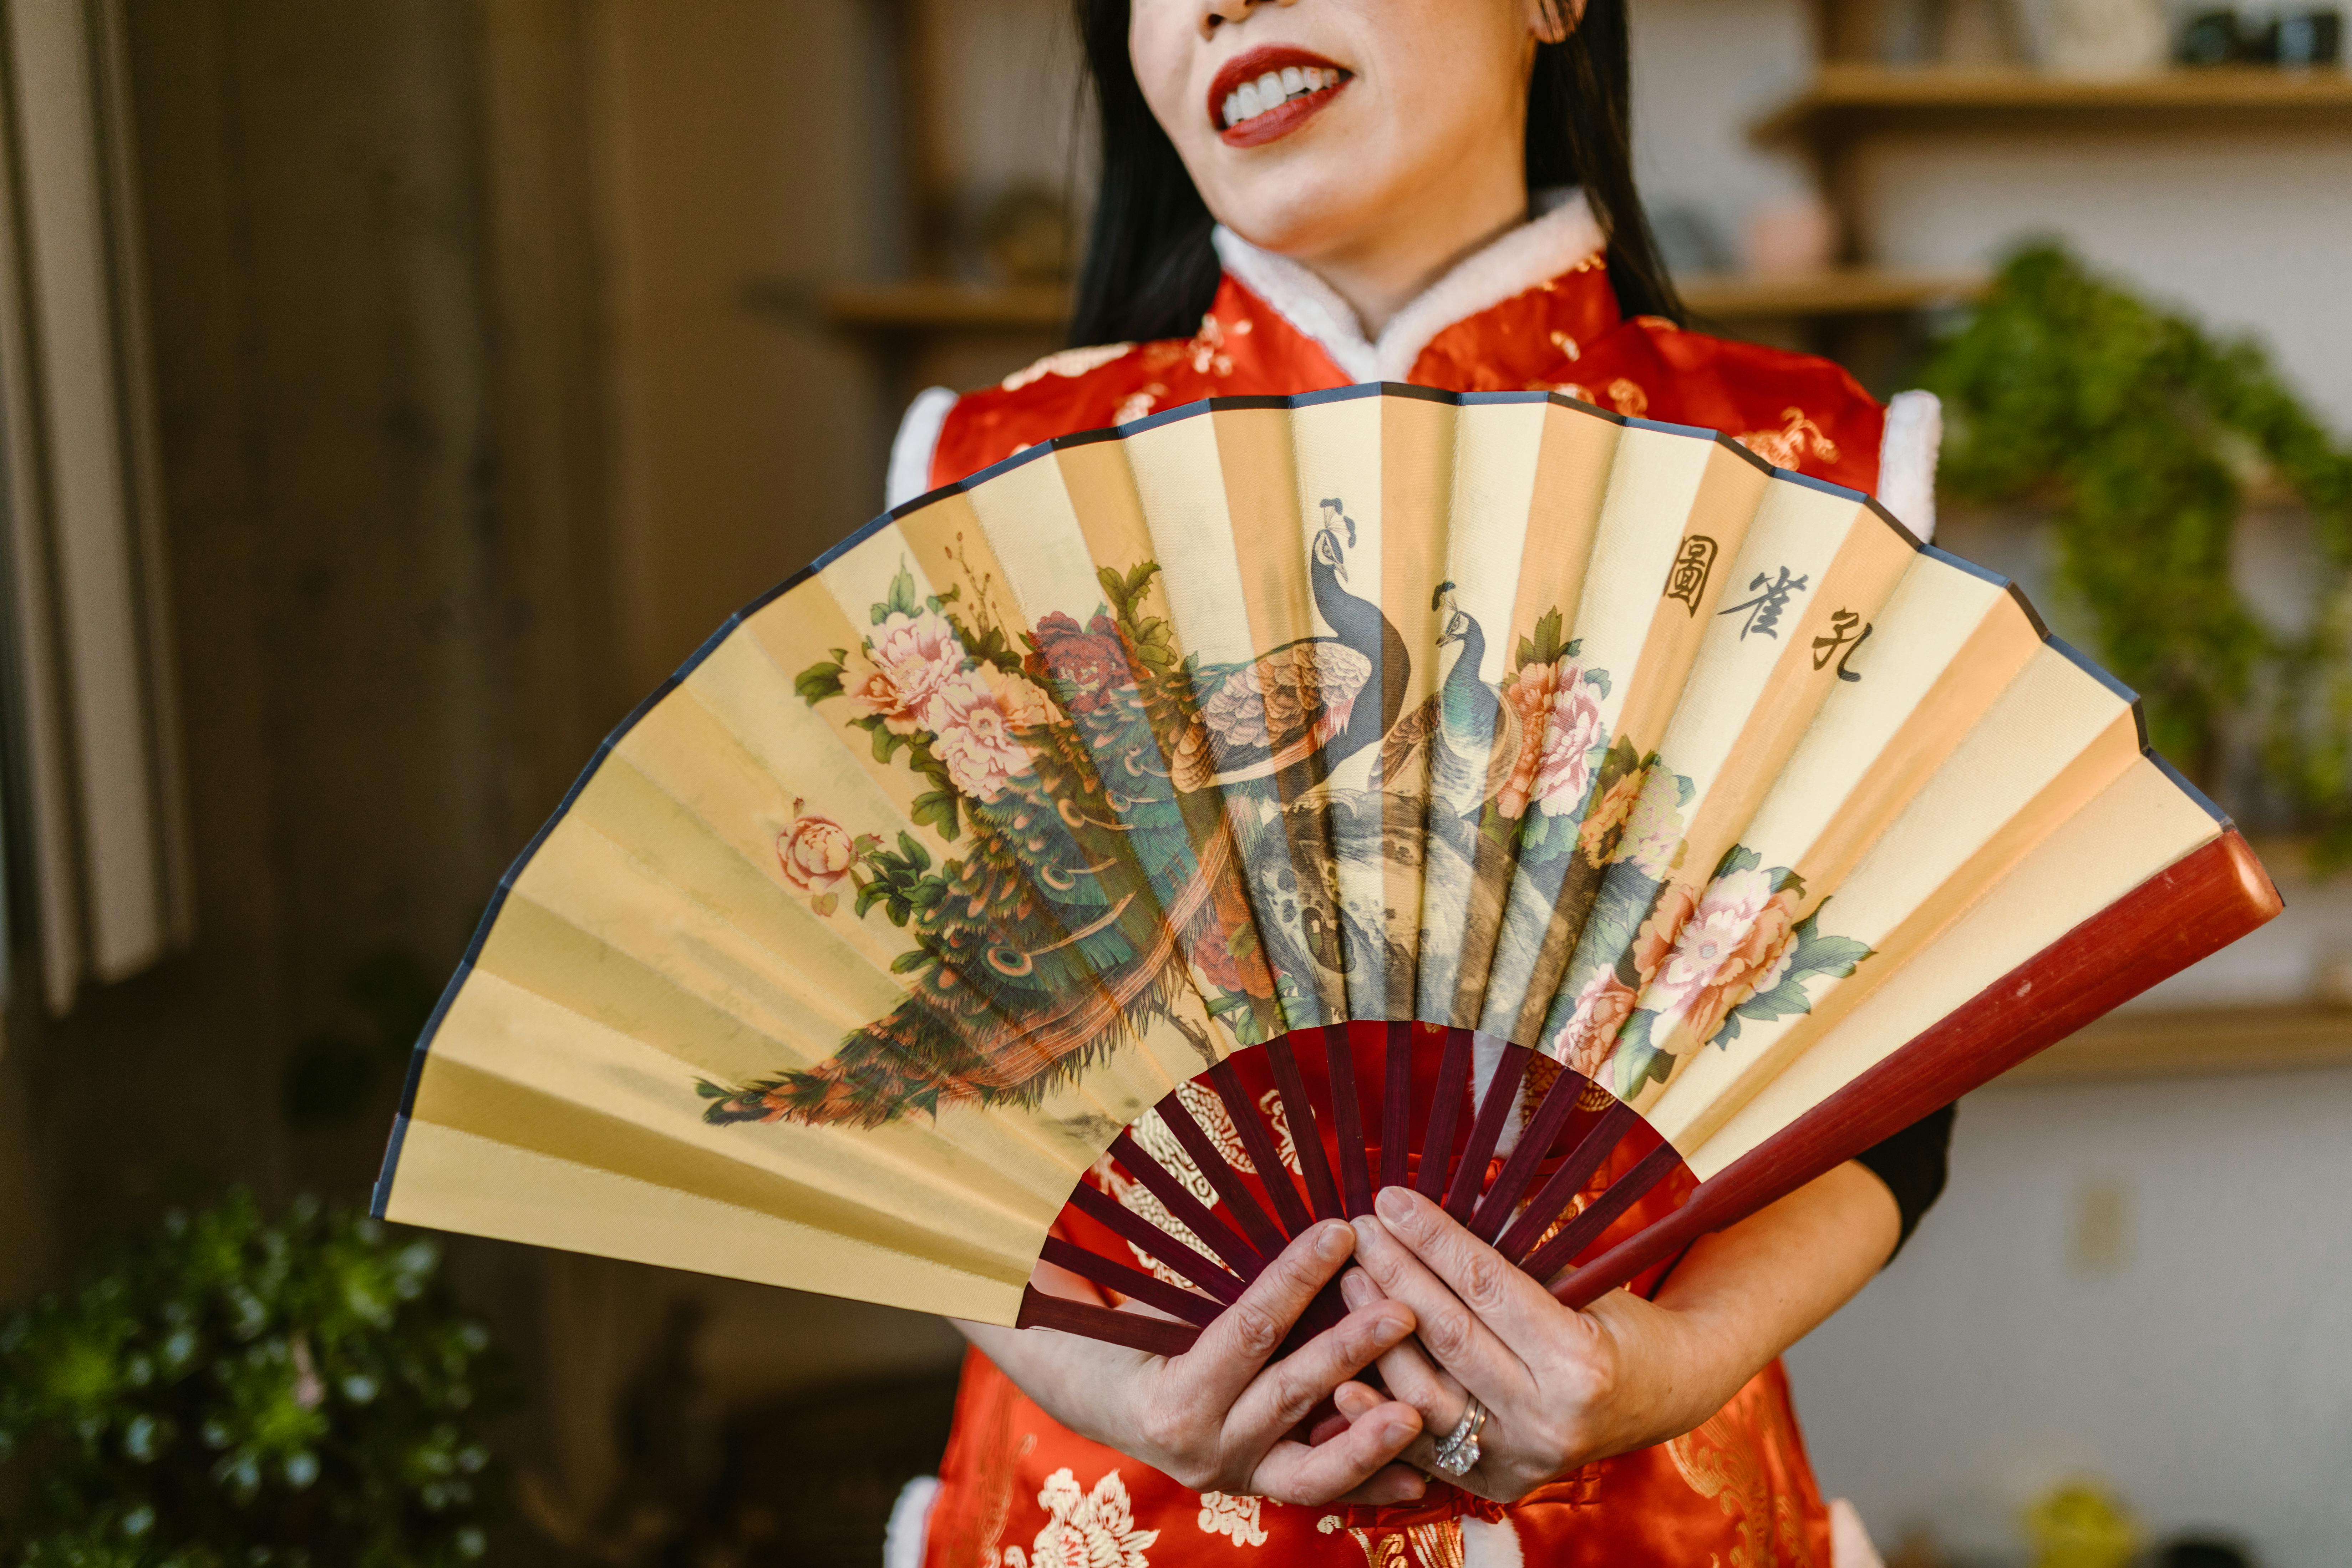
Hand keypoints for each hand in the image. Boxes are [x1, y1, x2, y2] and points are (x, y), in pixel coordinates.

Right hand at [962, 1218, 1432, 1506]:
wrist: (1089, 1397)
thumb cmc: (1120, 1333)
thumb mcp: (1153, 1302)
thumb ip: (1215, 1275)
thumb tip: (1294, 1222)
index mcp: (1170, 1400)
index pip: (1249, 1329)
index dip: (1297, 1277)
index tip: (1343, 1230)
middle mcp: (1201, 1449)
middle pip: (1288, 1395)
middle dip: (1350, 1351)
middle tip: (1405, 1311)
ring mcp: (1233, 1476)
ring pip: (1313, 1465)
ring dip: (1371, 1435)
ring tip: (1421, 1411)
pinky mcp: (1257, 1488)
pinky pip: (1321, 1490)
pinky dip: (1371, 1485)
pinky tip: (1420, 1479)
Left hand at [1343, 1165, 1901, 1502]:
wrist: (1664, 1396)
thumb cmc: (1620, 1320)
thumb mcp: (1587, 1274)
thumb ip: (1522, 1242)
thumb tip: (1458, 1188)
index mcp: (1580, 1361)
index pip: (1487, 1286)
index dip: (1432, 1238)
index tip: (1390, 1198)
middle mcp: (1549, 1418)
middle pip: (1449, 1335)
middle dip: (1395, 1273)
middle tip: (1357, 1227)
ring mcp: (1520, 1458)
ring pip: (1425, 1393)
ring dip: (1376, 1332)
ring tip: (1349, 1278)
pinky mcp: (1496, 1483)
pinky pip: (1423, 1446)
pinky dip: (1380, 1411)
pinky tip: (1345, 1374)